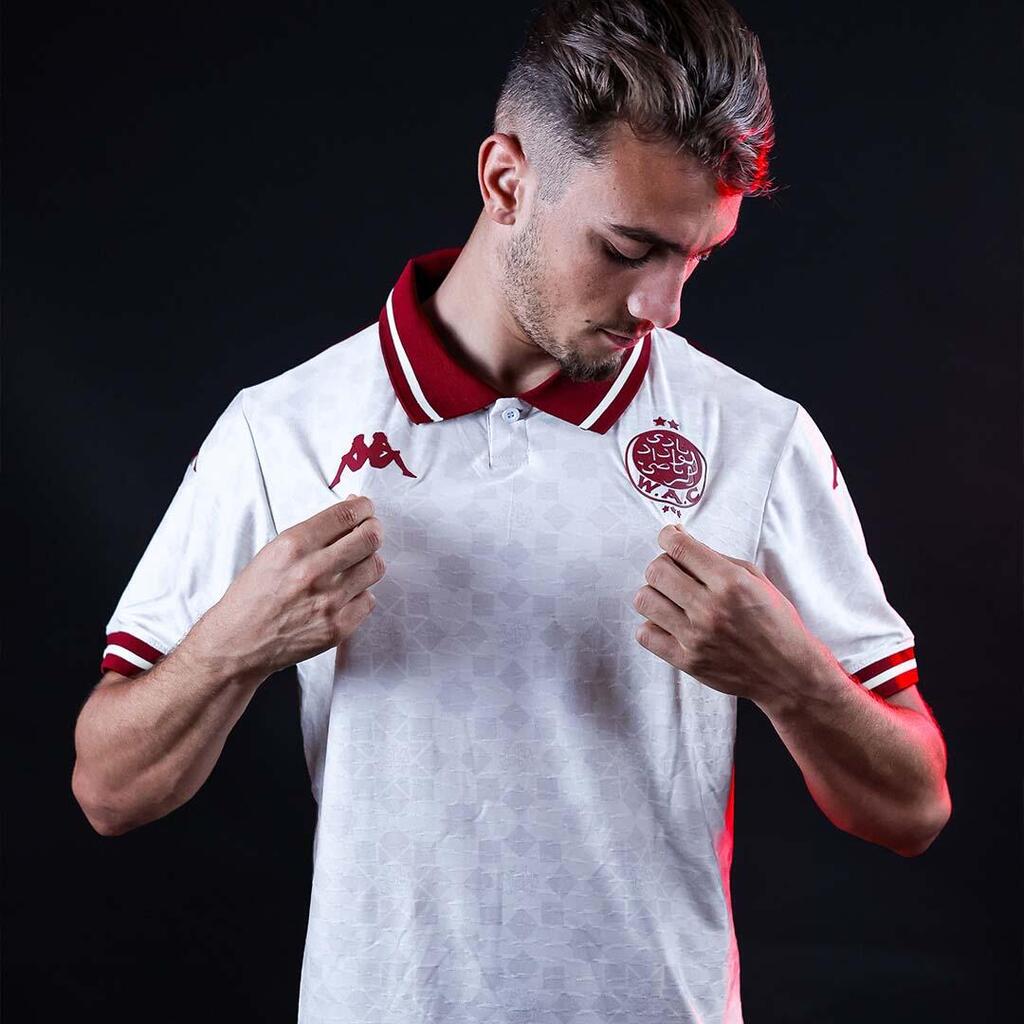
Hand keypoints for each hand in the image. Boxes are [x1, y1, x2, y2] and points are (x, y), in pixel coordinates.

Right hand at [190, 494, 384, 678]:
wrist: (237, 643)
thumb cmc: (252, 596)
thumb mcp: (273, 552)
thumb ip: (312, 534)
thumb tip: (349, 514)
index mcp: (294, 545)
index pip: (346, 514)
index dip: (363, 507)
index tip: (365, 508)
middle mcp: (314, 570)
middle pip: (370, 538)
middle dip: (373, 530)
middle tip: (369, 531)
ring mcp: (329, 601)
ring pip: (375, 567)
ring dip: (369, 561)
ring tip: (355, 565)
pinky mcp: (338, 627)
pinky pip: (368, 600)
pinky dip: (361, 595)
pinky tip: (344, 595)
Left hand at [632, 522, 823, 704]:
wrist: (789, 673)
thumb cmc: (776, 622)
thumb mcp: (756, 580)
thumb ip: (718, 559)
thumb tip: (681, 539)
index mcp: (730, 583)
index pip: (679, 548)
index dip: (667, 536)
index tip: (668, 537)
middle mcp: (710, 608)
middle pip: (656, 571)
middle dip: (661, 564)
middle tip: (673, 570)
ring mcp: (696, 636)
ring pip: (645, 600)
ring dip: (654, 594)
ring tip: (670, 599)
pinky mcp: (687, 661)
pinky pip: (645, 634)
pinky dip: (652, 626)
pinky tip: (669, 623)